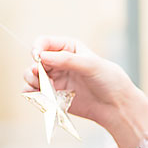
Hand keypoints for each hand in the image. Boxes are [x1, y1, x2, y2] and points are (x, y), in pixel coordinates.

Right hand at [23, 35, 147, 147]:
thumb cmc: (108, 80)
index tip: (37, 58)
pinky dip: (34, 95)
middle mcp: (58, 62)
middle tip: (40, 78)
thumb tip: (41, 57)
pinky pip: (35, 94)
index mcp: (68, 48)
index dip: (37, 48)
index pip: (44, 43)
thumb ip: (66, 60)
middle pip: (34, 61)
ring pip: (31, 77)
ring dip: (33, 83)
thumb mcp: (90, 64)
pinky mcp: (53, 96)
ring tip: (46, 90)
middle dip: (34, 69)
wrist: (115, 105)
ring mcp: (55, 79)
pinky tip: (43, 98)